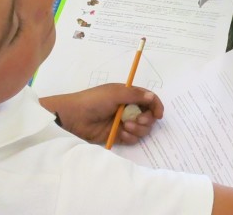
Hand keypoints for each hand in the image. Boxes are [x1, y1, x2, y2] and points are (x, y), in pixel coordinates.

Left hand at [41, 84, 163, 144]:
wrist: (75, 117)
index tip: (158, 115)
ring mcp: (123, 122)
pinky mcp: (118, 135)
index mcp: (128, 95)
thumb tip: (153, 97)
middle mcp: (128, 108)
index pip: (148, 99)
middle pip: (148, 116)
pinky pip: (133, 138)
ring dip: (138, 129)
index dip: (156, 106)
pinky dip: (131, 137)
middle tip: (137, 120)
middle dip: (146, 119)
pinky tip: (122, 134)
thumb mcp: (115, 93)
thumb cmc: (94, 100)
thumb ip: (136, 95)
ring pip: (142, 128)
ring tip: (126, 127)